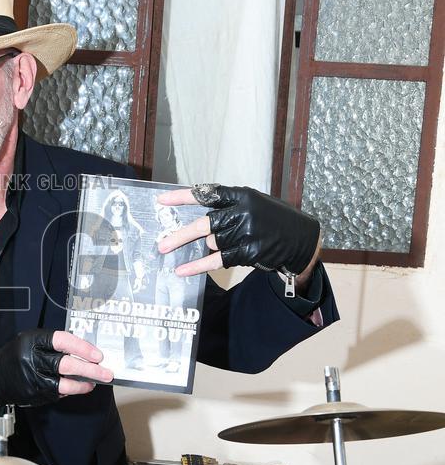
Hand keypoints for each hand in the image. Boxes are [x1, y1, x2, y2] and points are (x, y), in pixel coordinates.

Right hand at [0, 329, 111, 407]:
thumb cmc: (17, 356)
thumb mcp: (30, 342)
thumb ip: (54, 345)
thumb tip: (84, 352)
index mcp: (33, 341)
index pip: (62, 341)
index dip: (82, 347)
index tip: (98, 355)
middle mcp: (32, 359)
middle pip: (66, 364)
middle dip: (90, 370)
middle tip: (106, 373)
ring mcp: (33, 378)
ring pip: (64, 383)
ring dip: (83, 384)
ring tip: (95, 383)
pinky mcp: (34, 393)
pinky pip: (58, 392)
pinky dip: (71, 390)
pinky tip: (79, 387)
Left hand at [157, 185, 320, 284]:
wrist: (302, 239)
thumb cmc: (272, 220)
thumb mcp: (254, 204)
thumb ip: (228, 209)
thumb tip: (197, 224)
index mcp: (242, 196)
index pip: (208, 194)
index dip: (183, 197)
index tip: (162, 201)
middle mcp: (244, 212)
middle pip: (204, 224)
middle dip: (181, 236)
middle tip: (162, 244)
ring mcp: (246, 233)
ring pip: (212, 243)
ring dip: (206, 248)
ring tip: (209, 249)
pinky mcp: (248, 252)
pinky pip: (216, 260)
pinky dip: (197, 266)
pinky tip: (182, 270)